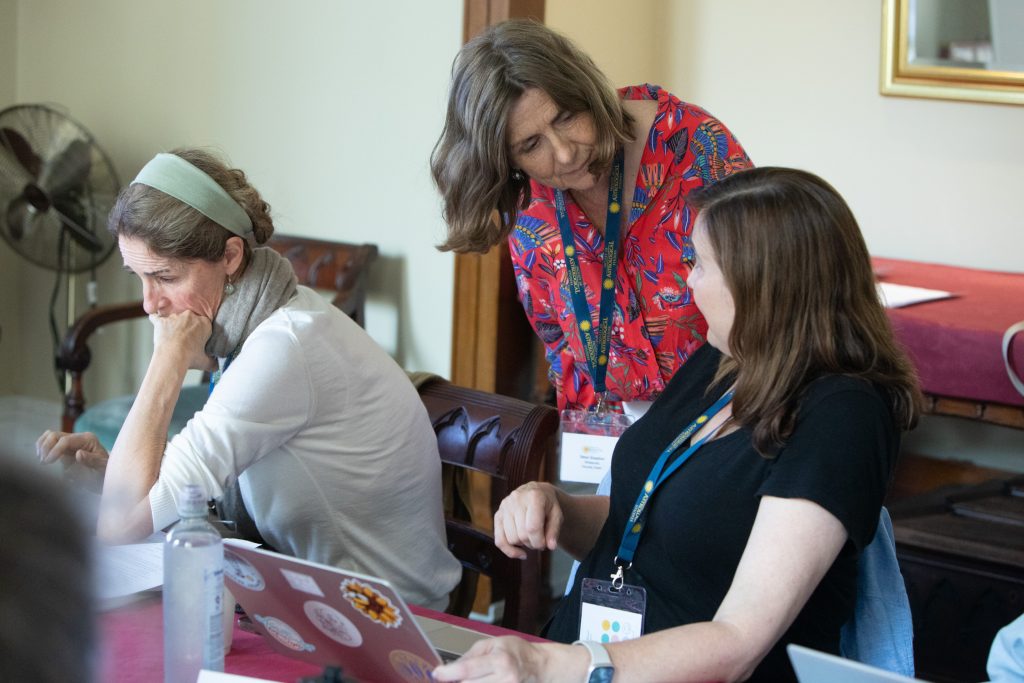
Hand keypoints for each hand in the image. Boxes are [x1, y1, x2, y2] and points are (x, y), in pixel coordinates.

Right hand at [36, 430, 108, 471]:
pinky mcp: (63, 449)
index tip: (47, 462)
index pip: (65, 440)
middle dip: (46, 447)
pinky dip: (42, 448)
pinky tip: (42, 458)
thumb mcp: (102, 466)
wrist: (104, 475)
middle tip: (43, 462)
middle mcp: (77, 438)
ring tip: (41, 460)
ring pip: (49, 436)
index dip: (54, 450)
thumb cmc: (104, 471)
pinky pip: (48, 442)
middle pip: (54, 435)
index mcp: (87, 439)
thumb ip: (91, 460)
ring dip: (42, 447)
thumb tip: (78, 454)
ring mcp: (70, 442)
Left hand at [150, 311, 214, 370]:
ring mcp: (174, 317)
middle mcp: (190, 316)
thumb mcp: (205, 362)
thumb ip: (212, 362)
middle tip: (186, 340)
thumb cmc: (190, 358)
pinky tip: (156, 325)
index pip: (204, 324)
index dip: (201, 332)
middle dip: (188, 327)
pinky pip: (156, 317)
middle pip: (190, 319)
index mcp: (204, 323)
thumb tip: (216, 367)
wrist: (172, 357)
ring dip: (173, 325)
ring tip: (172, 338)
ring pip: (174, 318)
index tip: (198, 340)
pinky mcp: (161, 321)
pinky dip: (156, 320)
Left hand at [432, 636, 550, 682]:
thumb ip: (468, 657)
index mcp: (500, 660)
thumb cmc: (514, 651)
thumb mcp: (491, 644)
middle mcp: (505, 679)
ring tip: (465, 679)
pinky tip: (476, 682)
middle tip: (449, 677)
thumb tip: (448, 669)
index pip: (468, 669)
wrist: (538, 666)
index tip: (437, 674)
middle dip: (455, 682)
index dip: (448, 673)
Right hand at [494, 482, 562, 559]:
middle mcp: (516, 499)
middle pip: (522, 535)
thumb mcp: (556, 514)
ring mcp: (505, 506)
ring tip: (530, 537)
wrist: (535, 492)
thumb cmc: (547, 504)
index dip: (539, 542)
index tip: (545, 544)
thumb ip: (554, 530)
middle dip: (533, 544)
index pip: (533, 528)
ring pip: (511, 539)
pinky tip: (519, 551)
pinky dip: (509, 550)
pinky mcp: (498, 514)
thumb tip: (551, 546)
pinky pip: (499, 540)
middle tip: (540, 540)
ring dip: (523, 544)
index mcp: (534, 496)